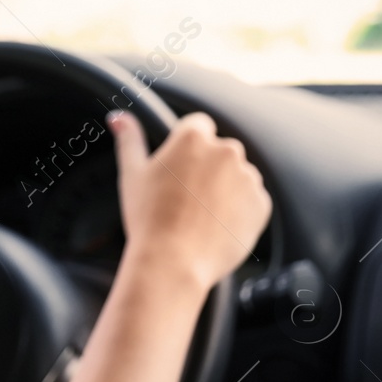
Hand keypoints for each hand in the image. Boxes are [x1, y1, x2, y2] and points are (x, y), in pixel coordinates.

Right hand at [108, 110, 272, 300]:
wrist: (174, 262)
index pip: (198, 124)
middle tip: (184, 196)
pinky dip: (238, 210)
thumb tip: (119, 118)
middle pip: (219, 150)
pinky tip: (214, 225)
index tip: (178, 166)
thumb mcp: (132, 175)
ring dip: (224, 188)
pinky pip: (251, 200)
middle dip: (206, 167)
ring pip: (236, 175)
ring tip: (199, 215)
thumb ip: (129, 140)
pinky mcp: (261, 204)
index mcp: (194, 138)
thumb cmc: (149, 218)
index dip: (186, 144)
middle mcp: (226, 151)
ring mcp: (248, 177)